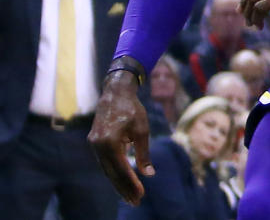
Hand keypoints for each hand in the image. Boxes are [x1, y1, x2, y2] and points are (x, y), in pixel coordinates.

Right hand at [88, 71, 153, 205]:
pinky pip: (105, 163)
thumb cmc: (132, 109)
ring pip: (107, 170)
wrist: (115, 93)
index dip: (131, 183)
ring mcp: (94, 145)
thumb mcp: (142, 130)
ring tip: (130, 196)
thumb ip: (144, 153)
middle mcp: (98, 146)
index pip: (121, 169)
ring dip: (118, 183)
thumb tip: (149, 174)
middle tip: (135, 202)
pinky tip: (122, 181)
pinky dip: (114, 173)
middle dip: (124, 188)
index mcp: (109, 142)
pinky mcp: (94, 144)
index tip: (141, 194)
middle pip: (112, 173)